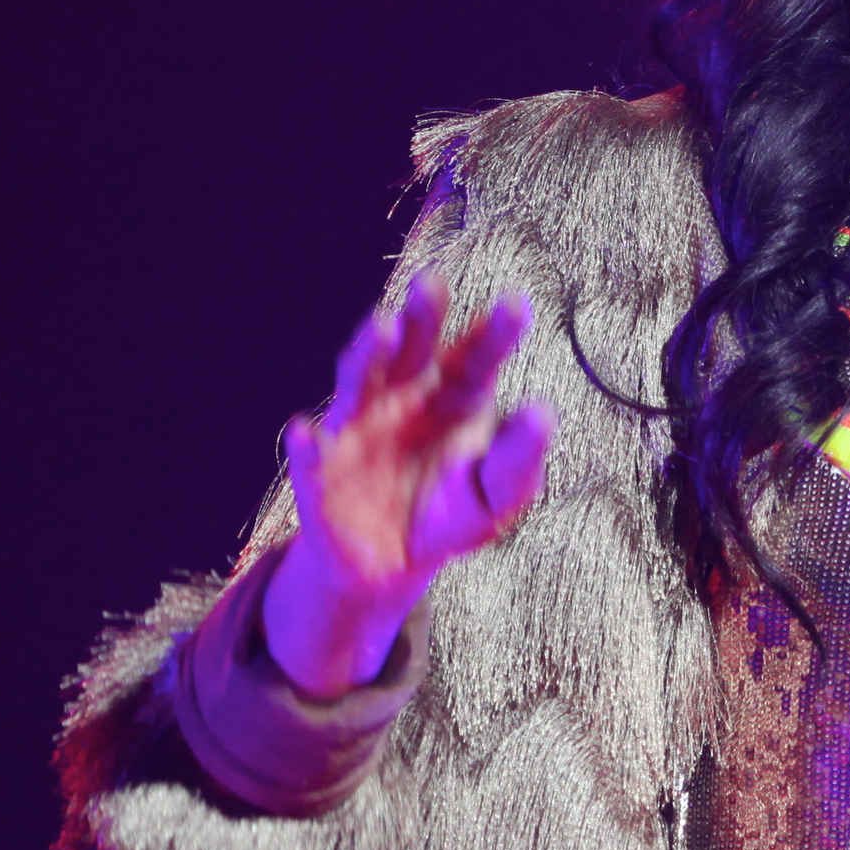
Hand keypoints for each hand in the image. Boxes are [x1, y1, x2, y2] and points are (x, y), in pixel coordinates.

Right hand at [259, 272, 554, 698]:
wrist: (389, 565)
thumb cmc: (449, 516)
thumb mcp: (495, 495)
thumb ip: (515, 459)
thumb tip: (542, 413)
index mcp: (455, 395)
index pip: (478, 354)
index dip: (496, 330)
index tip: (517, 305)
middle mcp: (404, 393)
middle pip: (414, 344)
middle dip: (422, 314)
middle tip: (433, 283)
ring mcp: (359, 423)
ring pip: (360, 377)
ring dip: (369, 351)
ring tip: (385, 327)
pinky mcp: (321, 468)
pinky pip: (312, 455)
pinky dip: (308, 445)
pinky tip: (307, 434)